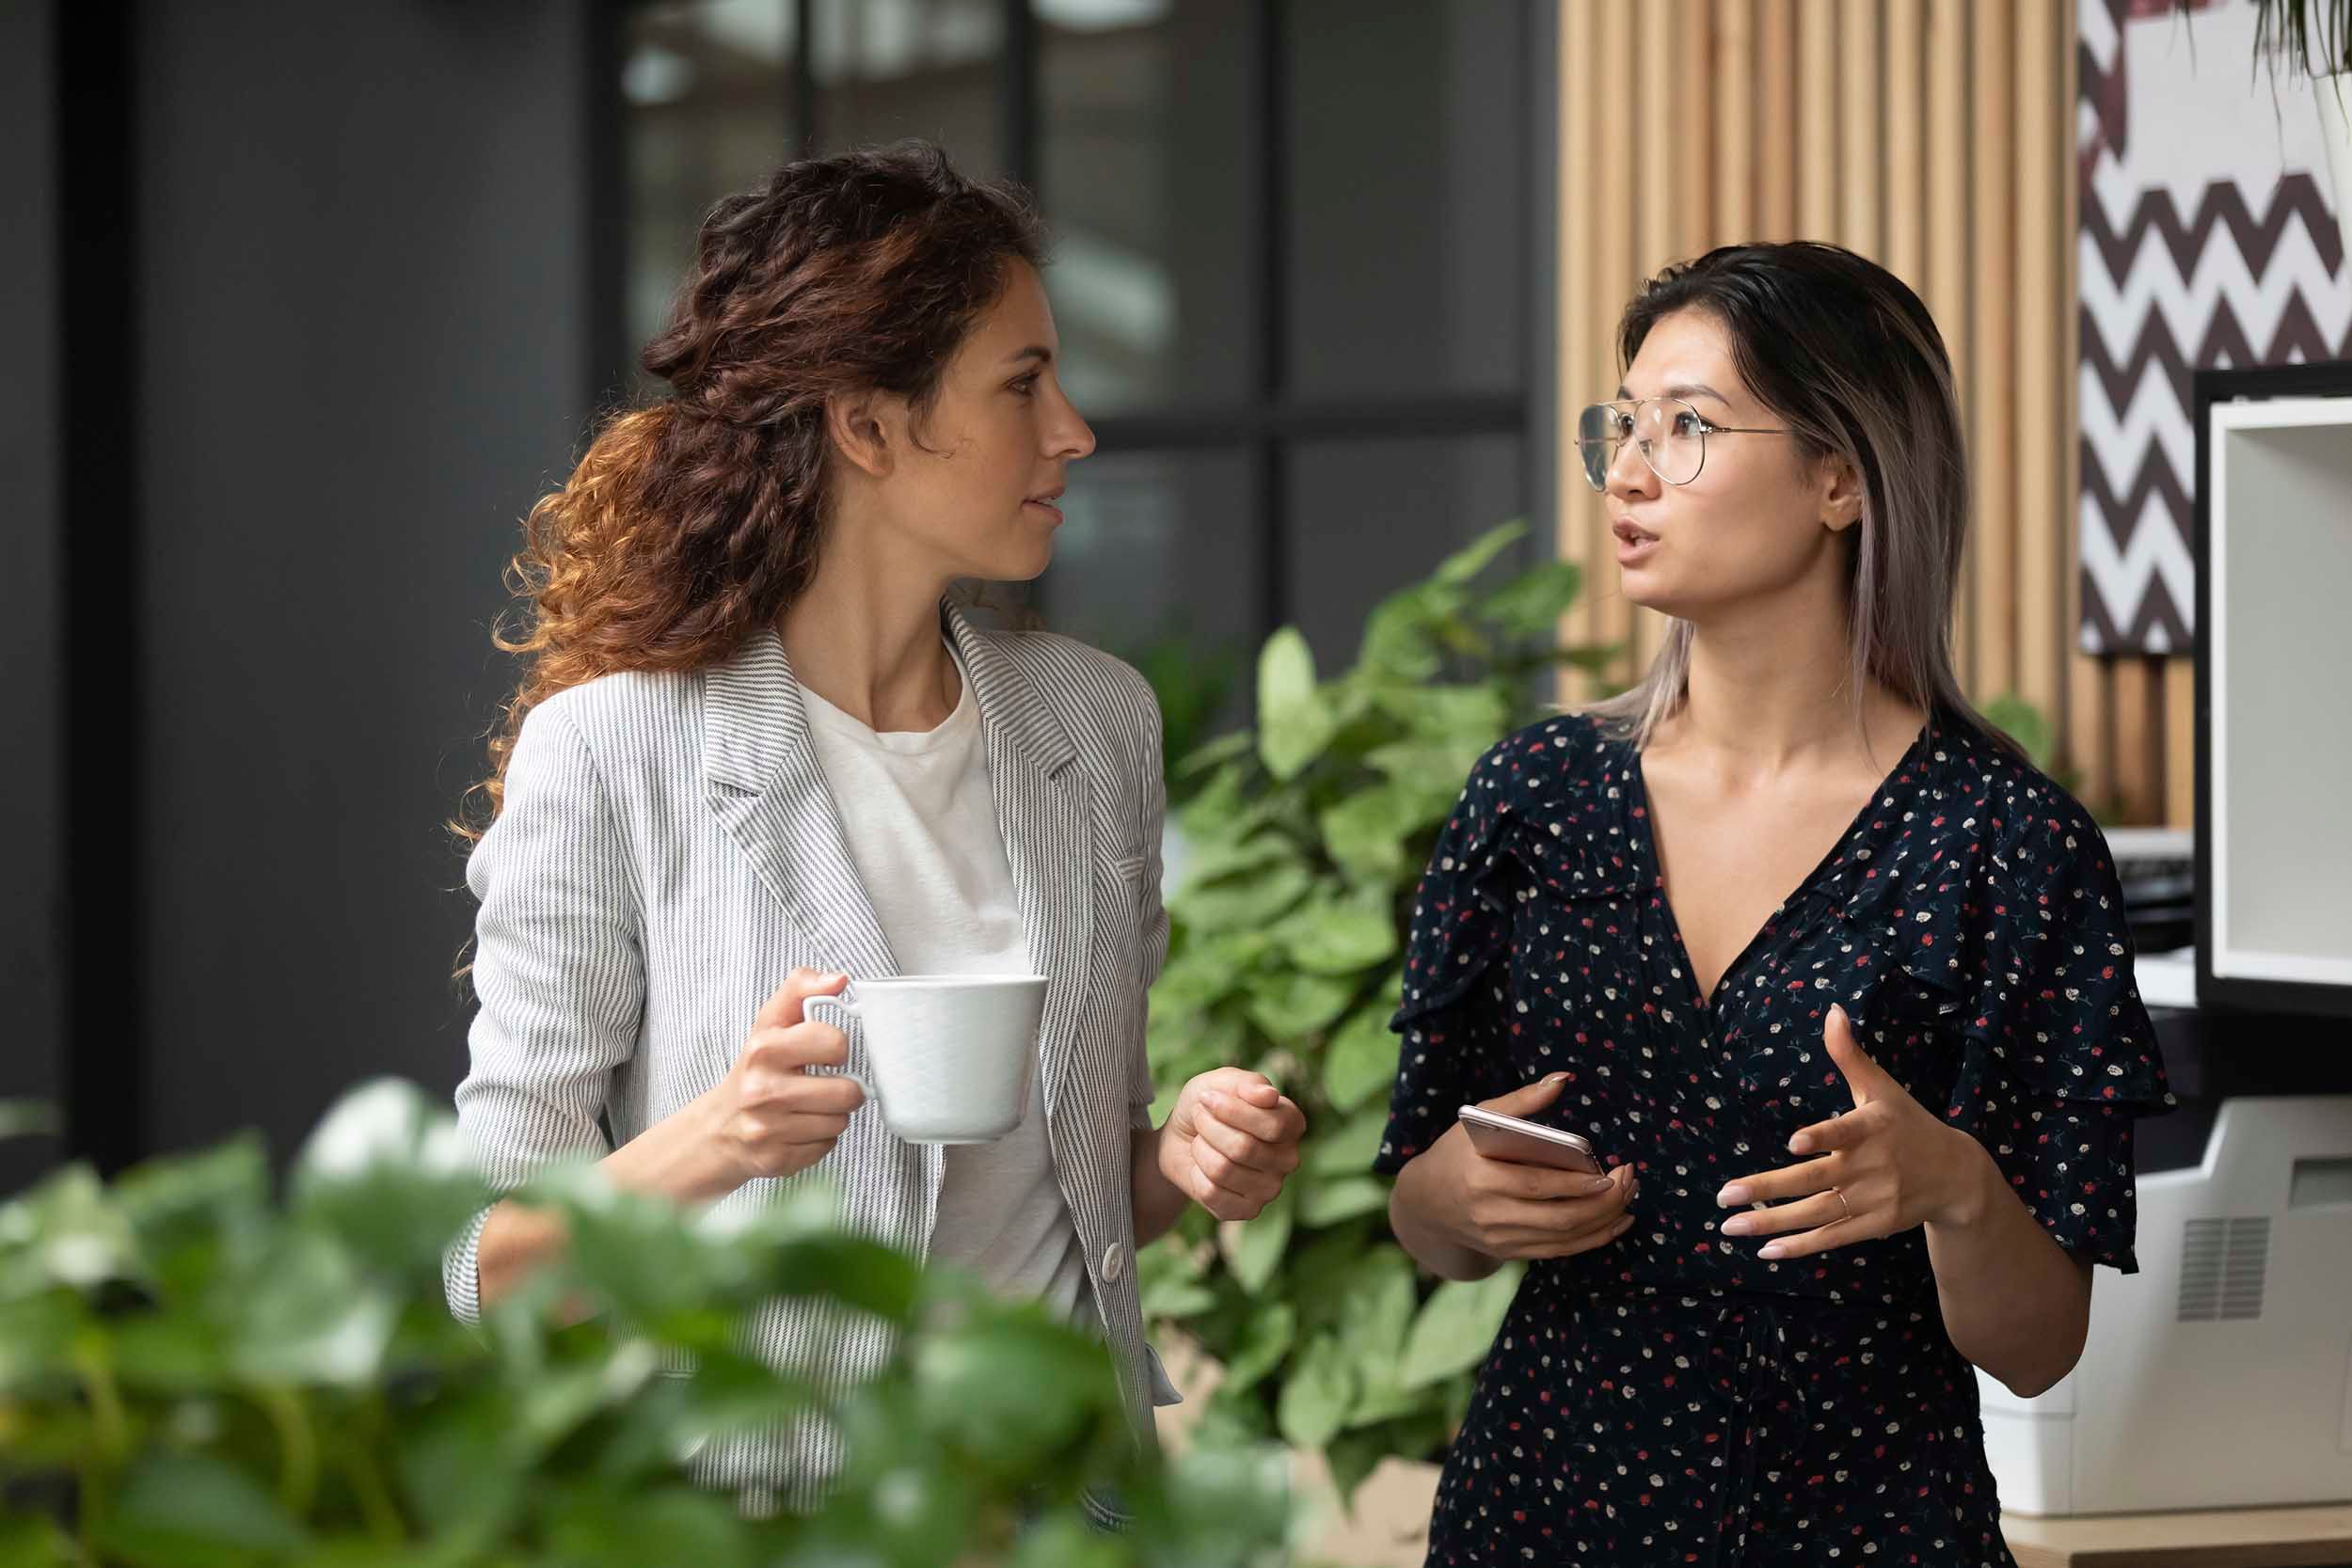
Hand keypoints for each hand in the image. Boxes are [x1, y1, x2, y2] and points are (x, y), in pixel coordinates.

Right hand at [700, 969, 866, 1187]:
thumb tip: (839, 979)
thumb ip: (801, 989)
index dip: (837, 1048)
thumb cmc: (755, 1069)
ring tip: (810, 1106)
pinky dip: (820, 1139)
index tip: (825, 1053)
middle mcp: (761, 1091)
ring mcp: (768, 1129)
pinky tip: (799, 1128)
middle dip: (844, 1088)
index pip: (834, 1043)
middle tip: (824, 1084)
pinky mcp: (776, 1160)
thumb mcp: (771, 1022)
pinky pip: (827, 1146)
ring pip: (840, 1122)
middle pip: (846, 1092)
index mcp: (763, 1049)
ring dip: (832, 1115)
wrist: (719, 1127)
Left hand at [1157, 1068, 1305, 1221]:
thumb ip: (1248, 1084)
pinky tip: (1200, 1167)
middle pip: (1245, 1148)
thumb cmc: (1209, 1106)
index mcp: (1291, 1124)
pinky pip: (1211, 1193)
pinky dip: (1196, 1174)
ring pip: (1224, 1170)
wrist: (1182, 1137)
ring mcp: (1270, 1188)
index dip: (1233, 1111)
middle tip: (1199, 1117)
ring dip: (1200, 1149)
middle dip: (1209, 1127)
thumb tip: (1270, 1096)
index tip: (1207, 1098)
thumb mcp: (1223, 1082)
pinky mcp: (1247, 1210)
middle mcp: (1288, 1159)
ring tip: (1199, 1140)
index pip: (1274, 1125)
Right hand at [1396, 1073, 1636, 1262]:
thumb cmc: (1457, 1151)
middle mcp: (1490, 1214)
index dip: (1575, 1184)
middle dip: (1602, 1203)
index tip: (1608, 1173)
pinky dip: (1593, 1239)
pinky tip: (1615, 1222)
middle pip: (1558, 1217)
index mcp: (1480, 1177)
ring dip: (1604, 1221)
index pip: (1535, 1185)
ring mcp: (1501, 1239)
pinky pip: (1560, 1252)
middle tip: (1628, 1181)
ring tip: (1628, 1197)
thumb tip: (1563, 1079)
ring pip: (1564, 1238)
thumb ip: (1521, 1101)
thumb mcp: (1479, 1118)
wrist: (1426, 1203)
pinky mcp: (1511, 1253)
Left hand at [1716, 1003, 1987, 1260]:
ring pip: (1816, 1213)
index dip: (1822, 1137)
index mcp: (1871, 1128)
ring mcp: (1873, 1200)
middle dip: (1768, 1189)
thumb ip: (1850, 1054)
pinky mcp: (1874, 1225)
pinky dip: (1801, 1246)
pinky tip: (1766, 1250)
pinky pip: (1832, 1236)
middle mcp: (1871, 1166)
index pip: (1844, 1132)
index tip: (1793, 1143)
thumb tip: (1832, 1010)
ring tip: (1731, 1226)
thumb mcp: (1881, 1087)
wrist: (1956, 1175)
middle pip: (1814, 1180)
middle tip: (1725, 1195)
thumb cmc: (1908, 1123)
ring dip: (1772, 1223)